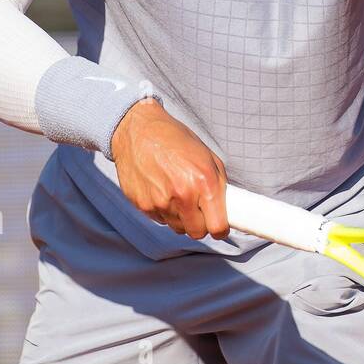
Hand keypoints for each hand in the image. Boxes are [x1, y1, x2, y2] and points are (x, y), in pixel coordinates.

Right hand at [110, 100, 230, 239]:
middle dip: (200, 223)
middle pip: (196, 232)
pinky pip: (160, 219)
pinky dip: (163, 210)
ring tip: (176, 193)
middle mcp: (182, 195)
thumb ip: (218, 185)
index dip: (220, 229)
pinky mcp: (142, 205)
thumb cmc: (175, 140)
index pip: (217, 227)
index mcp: (204, 182)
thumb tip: (225, 210)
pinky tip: (160, 190)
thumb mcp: (207, 156)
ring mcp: (160, 202)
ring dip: (181, 217)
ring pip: (177, 228)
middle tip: (197, 208)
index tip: (219, 226)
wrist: (138, 131)